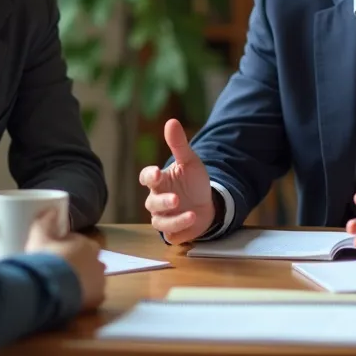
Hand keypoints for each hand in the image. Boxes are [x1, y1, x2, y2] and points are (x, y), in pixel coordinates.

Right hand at [26, 209, 104, 311]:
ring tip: (63, 287)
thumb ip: (45, 222)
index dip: (66, 248)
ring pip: (91, 280)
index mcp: (87, 245)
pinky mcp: (97, 299)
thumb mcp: (39, 237)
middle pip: (87, 262)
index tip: (54, 254)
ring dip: (81, 281)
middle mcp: (98, 262)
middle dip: (76, 264)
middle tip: (58, 271)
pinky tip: (70, 298)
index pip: (79, 244)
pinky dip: (83, 297)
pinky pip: (91, 296)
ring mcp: (100, 281)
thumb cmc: (46, 260)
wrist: (50, 288)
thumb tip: (50, 210)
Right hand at [139, 119, 213, 243]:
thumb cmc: (193, 182)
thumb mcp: (190, 161)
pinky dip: (180, 229)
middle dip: (163, 201)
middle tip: (175, 199)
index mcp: (159, 181)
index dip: (149, 176)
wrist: (208, 204)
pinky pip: (171, 234)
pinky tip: (193, 220)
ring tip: (190, 213)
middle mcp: (157, 199)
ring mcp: (164, 217)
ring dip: (173, 219)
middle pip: (152, 202)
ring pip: (159, 221)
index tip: (157, 173)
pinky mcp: (173, 231)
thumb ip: (179, 144)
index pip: (146, 177)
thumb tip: (171, 121)